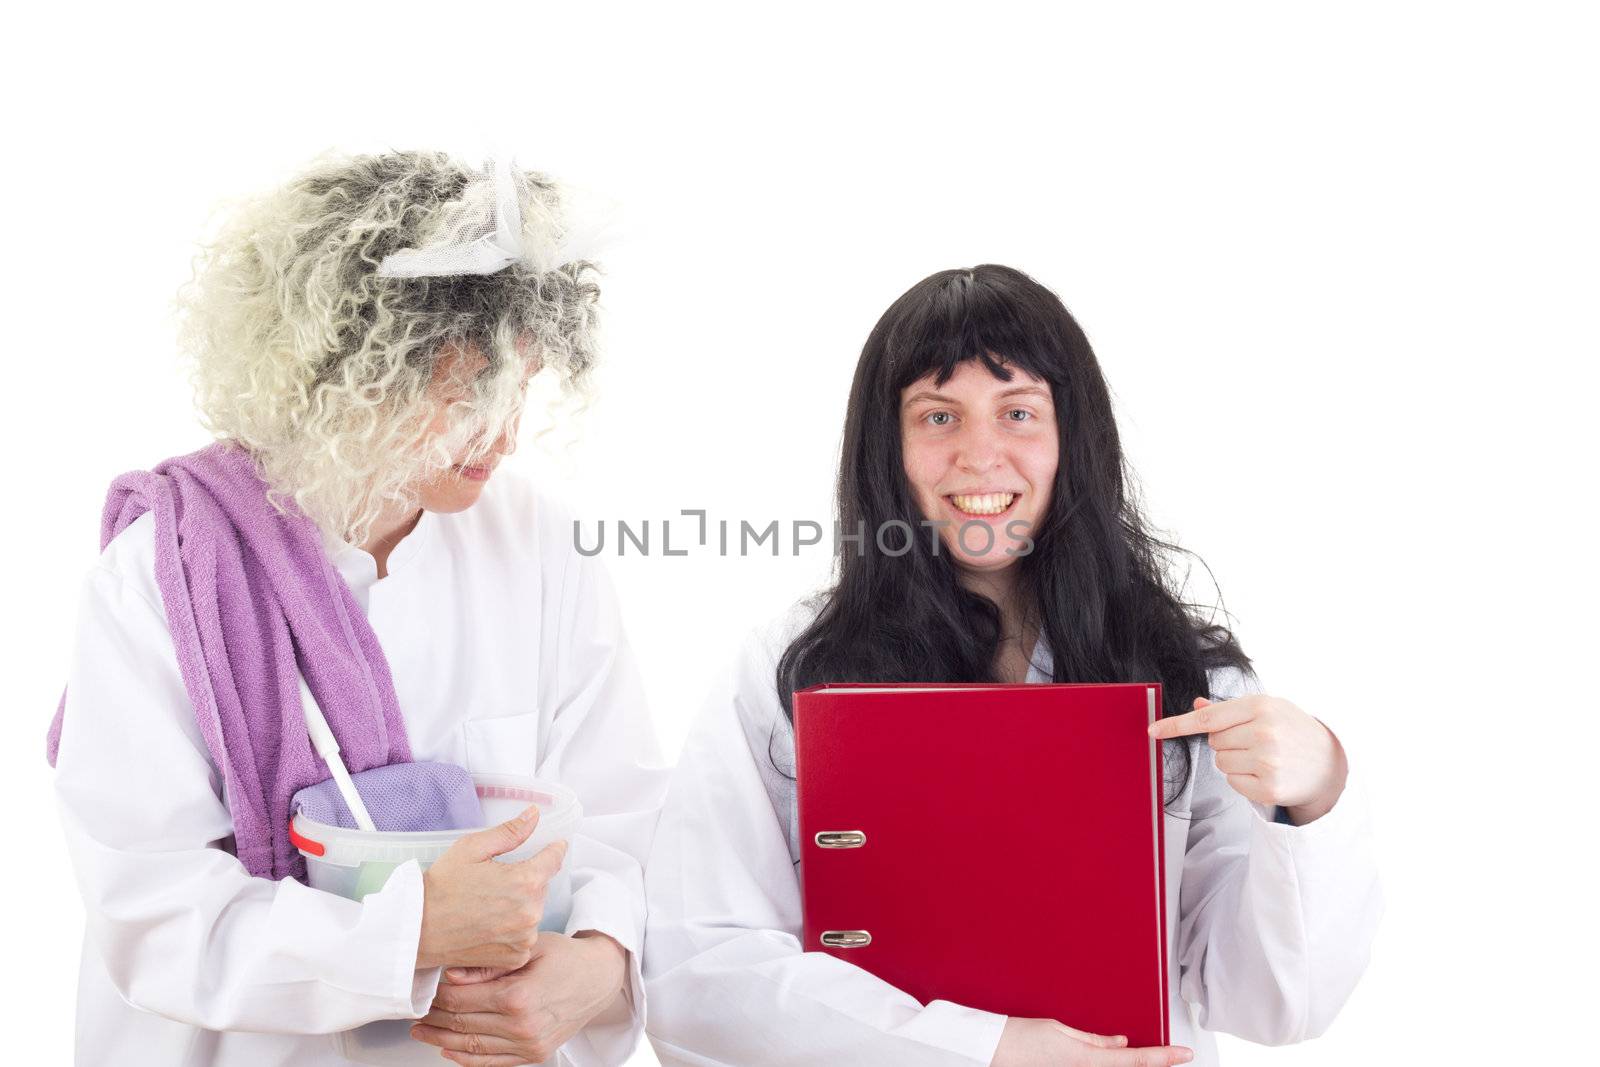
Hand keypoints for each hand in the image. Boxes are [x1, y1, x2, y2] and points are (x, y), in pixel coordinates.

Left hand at [410, 930, 628, 1064]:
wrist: (599, 979)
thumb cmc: (565, 957)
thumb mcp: (529, 947)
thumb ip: (488, 964)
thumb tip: (451, 976)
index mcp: (518, 996)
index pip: (462, 1000)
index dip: (436, 997)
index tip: (421, 990)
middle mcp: (522, 1026)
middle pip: (463, 1024)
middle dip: (433, 1018)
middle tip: (414, 1012)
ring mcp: (528, 1045)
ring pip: (472, 1048)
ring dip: (441, 1041)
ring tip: (421, 1032)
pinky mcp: (533, 1055)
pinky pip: (491, 1062)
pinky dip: (465, 1059)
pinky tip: (448, 1050)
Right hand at [415, 805, 568, 971]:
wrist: (417, 929)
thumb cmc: (441, 887)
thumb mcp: (472, 848)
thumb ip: (510, 832)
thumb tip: (535, 814)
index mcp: (525, 881)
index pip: (554, 859)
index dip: (552, 850)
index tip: (552, 847)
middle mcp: (530, 912)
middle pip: (541, 887)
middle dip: (526, 880)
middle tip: (494, 883)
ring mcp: (524, 938)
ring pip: (533, 911)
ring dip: (520, 906)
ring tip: (488, 906)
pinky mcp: (515, 957)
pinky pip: (525, 936)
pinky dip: (513, 930)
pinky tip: (490, 926)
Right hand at [991, 1017, 1192, 1065]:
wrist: (992, 1050)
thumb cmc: (1020, 1037)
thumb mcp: (1061, 1029)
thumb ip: (1094, 1040)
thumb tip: (1120, 1043)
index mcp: (1088, 1060)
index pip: (1136, 1061)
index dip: (1164, 1058)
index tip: (1185, 1055)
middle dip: (1150, 1062)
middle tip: (1171, 1055)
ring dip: (1128, 1062)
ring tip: (1145, 1056)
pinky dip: (1109, 1063)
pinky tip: (1113, 1056)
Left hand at [1148, 693, 1348, 823]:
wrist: (1329, 763)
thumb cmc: (1293, 731)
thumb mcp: (1267, 709)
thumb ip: (1229, 709)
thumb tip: (1197, 704)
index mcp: (1261, 706)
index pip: (1207, 717)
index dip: (1176, 724)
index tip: (1153, 730)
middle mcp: (1264, 732)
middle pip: (1213, 741)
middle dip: (1227, 742)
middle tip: (1255, 742)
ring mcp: (1267, 761)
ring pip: (1221, 763)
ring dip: (1235, 762)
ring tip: (1263, 757)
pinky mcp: (1269, 787)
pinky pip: (1232, 783)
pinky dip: (1243, 780)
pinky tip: (1265, 773)